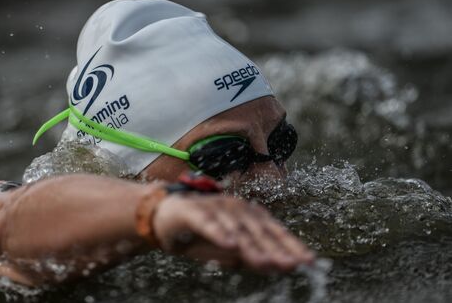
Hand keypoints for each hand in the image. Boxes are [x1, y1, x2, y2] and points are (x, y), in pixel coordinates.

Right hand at [153, 195, 314, 272]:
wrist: (165, 216)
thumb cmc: (201, 234)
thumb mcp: (227, 249)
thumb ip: (248, 256)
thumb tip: (275, 265)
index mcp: (248, 216)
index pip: (274, 231)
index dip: (291, 245)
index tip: (308, 261)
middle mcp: (235, 208)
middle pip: (259, 231)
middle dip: (277, 249)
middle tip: (291, 265)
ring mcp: (215, 208)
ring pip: (237, 229)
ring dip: (252, 245)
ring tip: (267, 261)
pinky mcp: (194, 212)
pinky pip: (208, 223)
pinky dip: (219, 232)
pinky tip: (230, 243)